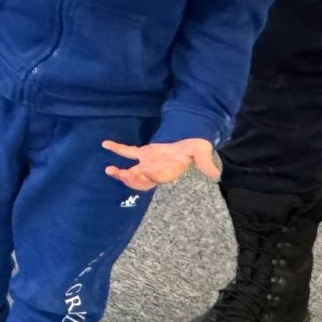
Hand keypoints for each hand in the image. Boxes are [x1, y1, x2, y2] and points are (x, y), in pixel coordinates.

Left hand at [103, 137, 219, 191]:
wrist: (191, 140)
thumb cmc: (197, 148)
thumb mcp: (202, 153)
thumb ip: (205, 163)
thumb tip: (215, 174)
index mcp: (169, 172)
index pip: (157, 179)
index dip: (150, 178)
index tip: (144, 173)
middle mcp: (156, 171)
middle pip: (141, 181)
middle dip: (131, 180)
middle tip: (122, 175)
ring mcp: (148, 163)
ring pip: (132, 172)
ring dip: (120, 172)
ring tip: (109, 170)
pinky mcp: (144, 153)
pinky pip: (128, 152)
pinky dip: (117, 149)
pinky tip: (105, 144)